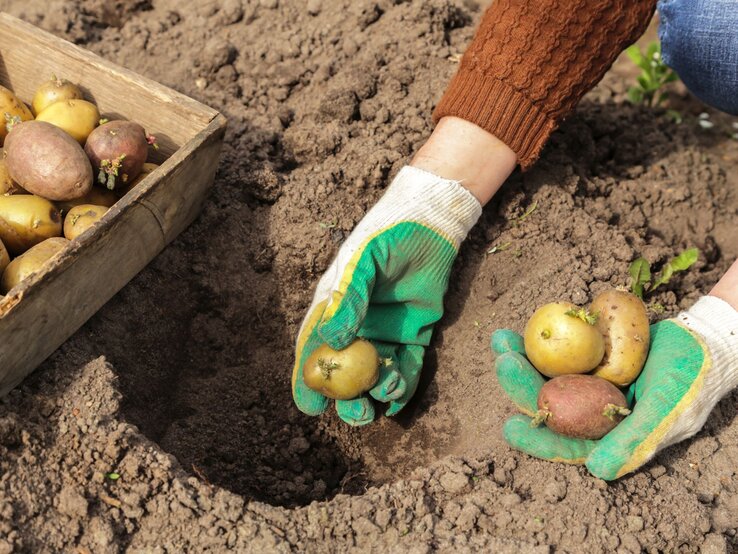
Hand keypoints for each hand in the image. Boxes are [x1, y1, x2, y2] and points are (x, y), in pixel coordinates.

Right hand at [292, 166, 480, 425]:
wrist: (429, 222)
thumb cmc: (385, 236)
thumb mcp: (361, 262)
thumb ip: (348, 298)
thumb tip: (332, 341)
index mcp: (332, 310)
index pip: (313, 351)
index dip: (308, 381)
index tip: (310, 405)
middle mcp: (356, 328)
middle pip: (344, 374)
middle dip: (347, 399)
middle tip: (357, 412)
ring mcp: (385, 334)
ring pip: (375, 377)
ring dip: (377, 393)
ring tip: (384, 392)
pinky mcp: (415, 335)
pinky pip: (407, 368)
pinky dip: (403, 386)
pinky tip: (400, 396)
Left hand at [492, 296, 737, 479]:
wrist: (704, 341)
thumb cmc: (690, 379)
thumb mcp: (665, 409)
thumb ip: (634, 439)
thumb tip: (597, 470)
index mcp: (607, 435)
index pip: (566, 444)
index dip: (536, 439)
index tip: (509, 427)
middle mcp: (590, 412)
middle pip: (547, 404)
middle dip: (521, 385)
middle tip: (504, 363)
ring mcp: (586, 383)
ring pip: (544, 376)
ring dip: (520, 359)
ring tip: (501, 341)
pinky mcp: (585, 358)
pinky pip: (555, 352)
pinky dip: (536, 342)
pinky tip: (516, 329)